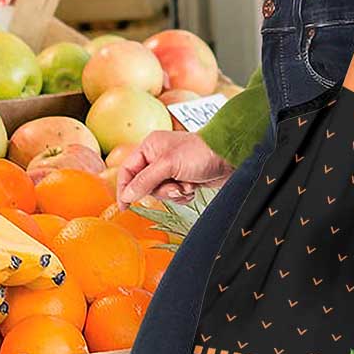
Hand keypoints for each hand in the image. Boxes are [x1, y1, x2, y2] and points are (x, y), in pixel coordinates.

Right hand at [116, 131, 233, 208]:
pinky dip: (183, 195)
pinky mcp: (183, 179)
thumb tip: (127, 195)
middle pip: (144, 185)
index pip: (128, 170)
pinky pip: (174, 195)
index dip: (124, 188)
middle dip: (161, 190)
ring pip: (160, 192)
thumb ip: (145, 180)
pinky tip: (193, 187)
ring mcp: (171, 169)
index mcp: (150, 147)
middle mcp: (158, 157)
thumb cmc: (200, 153)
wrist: (229, 157)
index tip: (124, 206)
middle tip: (175, 187)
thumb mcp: (168, 165)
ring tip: (187, 185)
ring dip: (174, 193)